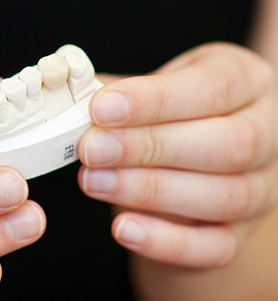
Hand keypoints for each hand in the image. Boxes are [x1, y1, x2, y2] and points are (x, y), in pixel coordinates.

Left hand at [78, 42, 277, 267]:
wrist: (190, 158)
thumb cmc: (171, 115)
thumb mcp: (153, 89)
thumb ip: (119, 96)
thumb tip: (71, 106)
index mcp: (245, 83)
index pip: (212, 88)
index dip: (154, 100)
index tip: (100, 108)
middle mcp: (267, 135)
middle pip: (226, 145)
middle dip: (150, 148)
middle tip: (92, 148)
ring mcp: (261, 188)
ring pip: (224, 197)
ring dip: (149, 191)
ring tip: (94, 181)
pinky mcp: (241, 232)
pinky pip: (215, 247)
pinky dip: (166, 242)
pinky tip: (122, 228)